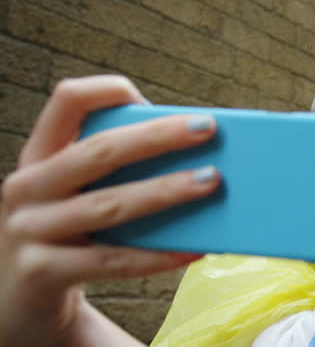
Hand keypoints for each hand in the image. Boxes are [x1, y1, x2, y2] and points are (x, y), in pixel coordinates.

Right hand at [0, 75, 220, 345]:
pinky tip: (193, 249)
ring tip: (212, 181)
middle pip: (99, 152)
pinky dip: (157, 255)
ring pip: (109, 205)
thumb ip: (117, 172)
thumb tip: (198, 156)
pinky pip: (111, 261)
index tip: (150, 98)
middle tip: (207, 128)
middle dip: (157, 137)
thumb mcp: (75, 196)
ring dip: (165, 191)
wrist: (15, 305)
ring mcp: (30, 231)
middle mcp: (28, 188)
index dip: (106, 91)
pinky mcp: (42, 272)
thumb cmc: (66, 238)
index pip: (66, 103)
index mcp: (40, 157)